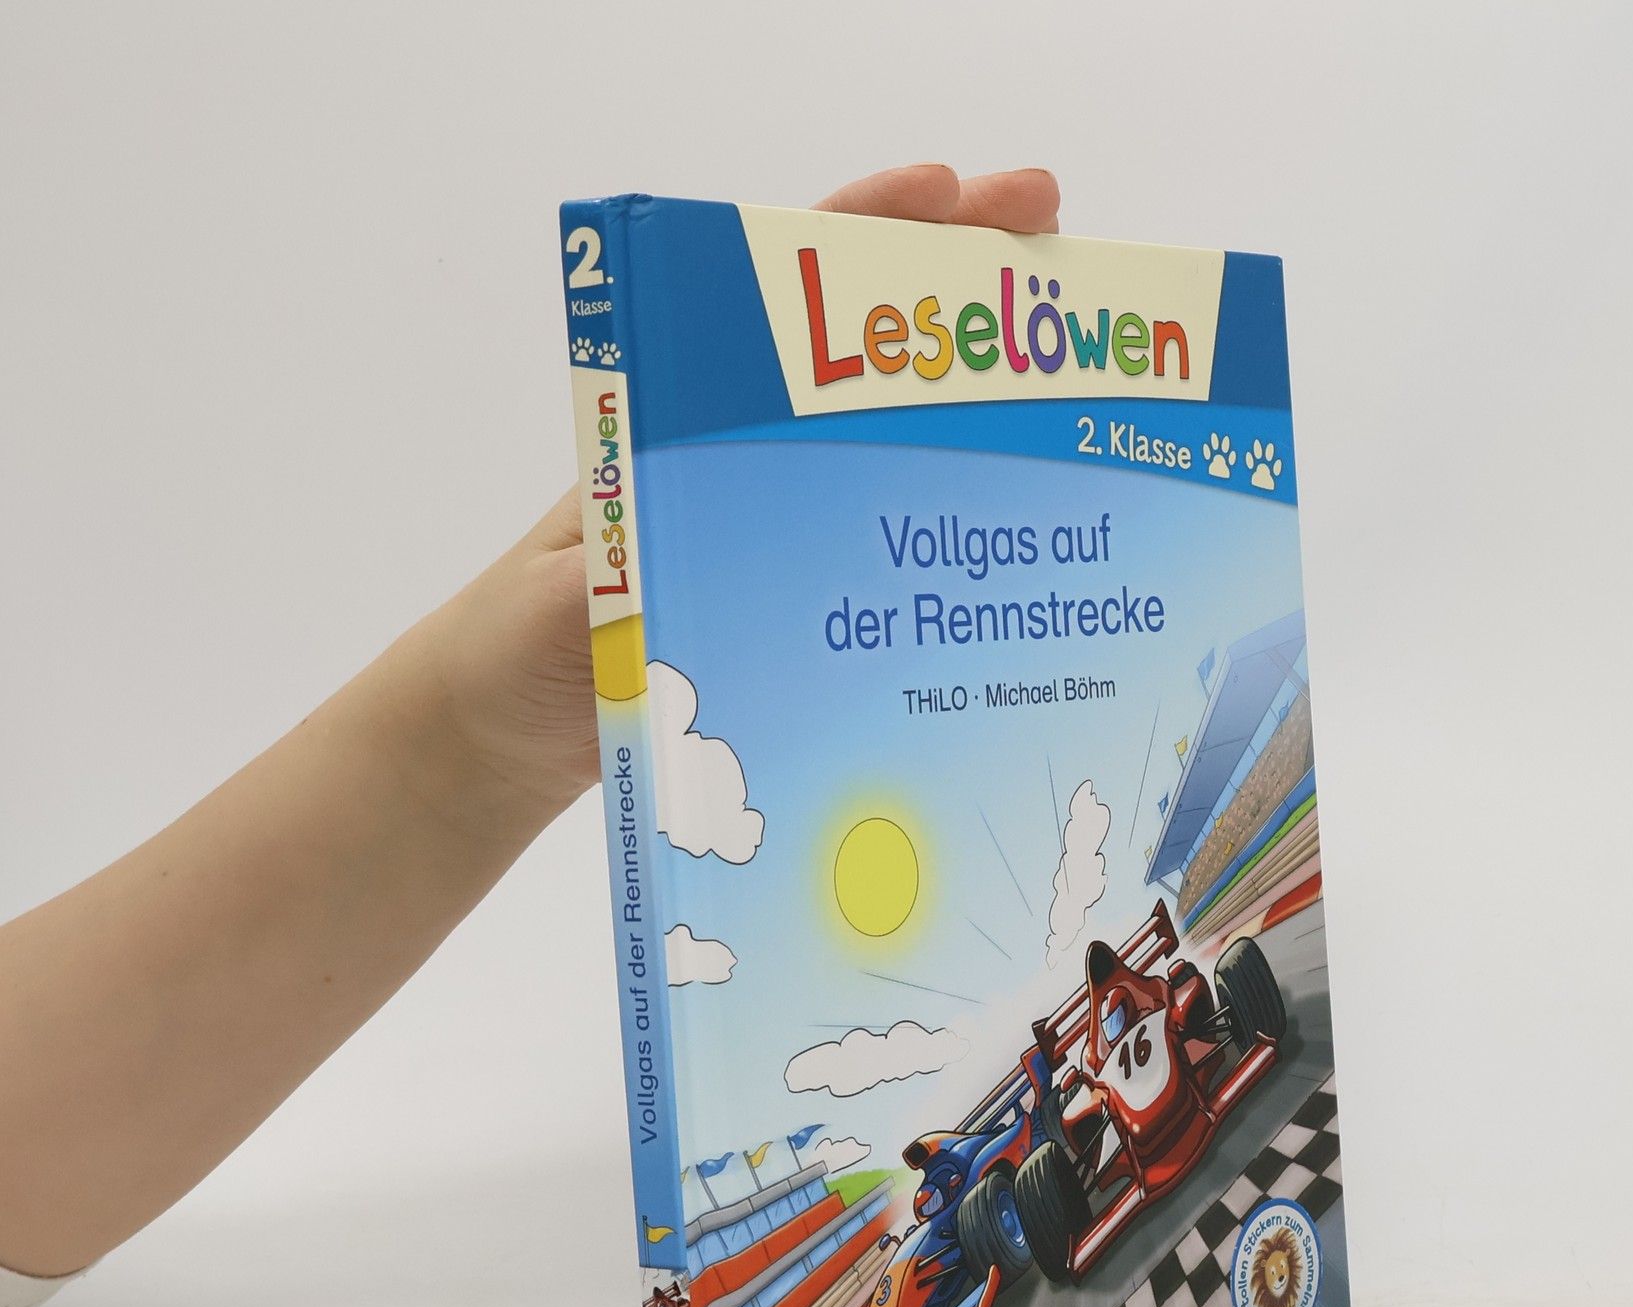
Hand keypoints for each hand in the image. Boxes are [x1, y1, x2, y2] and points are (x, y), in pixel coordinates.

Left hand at [420, 166, 1062, 817]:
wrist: (505, 735)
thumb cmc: (515, 647)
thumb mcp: (564, 604)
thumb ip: (612, 583)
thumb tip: (658, 571)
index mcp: (682, 425)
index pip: (785, 302)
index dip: (872, 237)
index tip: (958, 196)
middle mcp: (744, 462)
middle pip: (869, 358)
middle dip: (965, 297)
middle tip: (1063, 264)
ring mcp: (777, 532)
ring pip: (891, 449)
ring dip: (979, 414)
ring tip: (1078, 394)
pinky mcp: (794, 607)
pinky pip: (887, 553)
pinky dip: (955, 532)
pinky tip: (1024, 539)